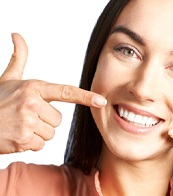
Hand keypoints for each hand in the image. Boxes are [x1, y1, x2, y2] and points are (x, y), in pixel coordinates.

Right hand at [0, 33, 106, 153]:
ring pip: (50, 133)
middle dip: (45, 121)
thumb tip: (17, 35)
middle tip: (26, 117)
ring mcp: (27, 122)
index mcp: (33, 88)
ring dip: (38, 133)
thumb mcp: (8, 79)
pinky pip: (40, 145)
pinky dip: (30, 144)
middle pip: (58, 120)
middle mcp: (32, 103)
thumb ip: (19, 58)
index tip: (101, 101)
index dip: (85, 97)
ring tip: (20, 126)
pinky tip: (17, 136)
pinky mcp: (23, 139)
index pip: (66, 92)